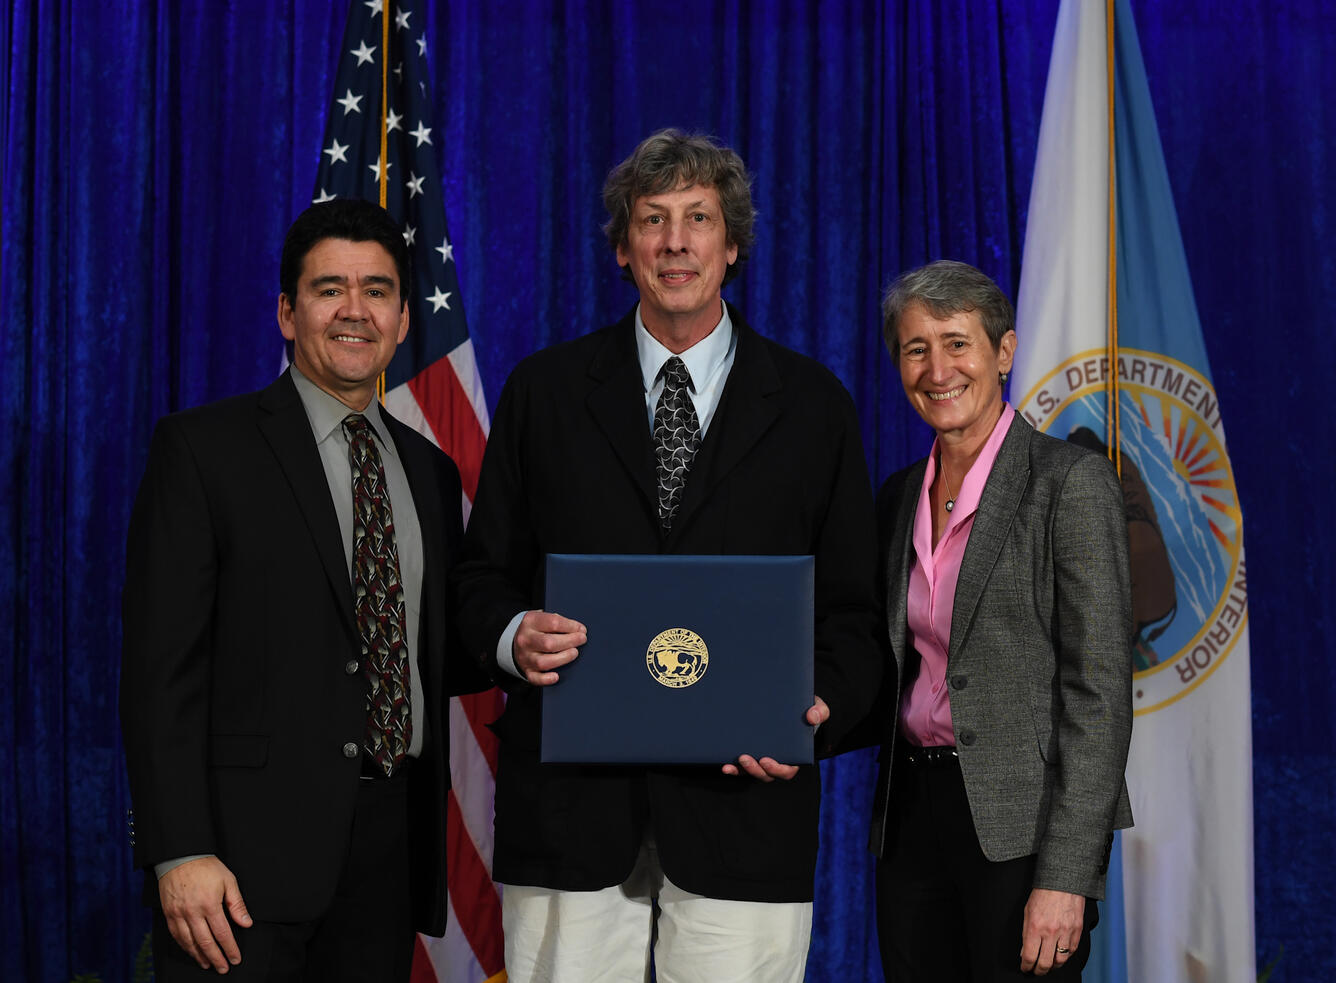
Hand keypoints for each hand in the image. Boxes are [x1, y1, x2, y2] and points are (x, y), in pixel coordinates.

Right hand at [158, 856, 252, 972]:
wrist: (180, 856)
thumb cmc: (207, 867)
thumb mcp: (228, 881)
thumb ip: (237, 904)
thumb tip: (246, 923)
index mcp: (210, 904)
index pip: (222, 933)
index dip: (230, 948)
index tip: (235, 958)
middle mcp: (193, 912)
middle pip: (205, 942)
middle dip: (216, 958)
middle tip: (223, 968)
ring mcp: (179, 914)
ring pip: (189, 942)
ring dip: (199, 956)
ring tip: (208, 964)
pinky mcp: (169, 913)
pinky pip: (176, 935)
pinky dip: (185, 946)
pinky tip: (191, 951)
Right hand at [513, 610, 585, 685]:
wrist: (515, 642)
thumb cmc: (536, 629)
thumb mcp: (542, 618)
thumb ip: (557, 621)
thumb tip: (578, 630)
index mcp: (530, 622)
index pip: (553, 622)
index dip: (571, 626)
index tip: (582, 629)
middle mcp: (525, 640)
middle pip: (549, 643)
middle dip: (570, 641)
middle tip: (582, 640)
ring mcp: (525, 657)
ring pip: (544, 662)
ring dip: (563, 658)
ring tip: (574, 653)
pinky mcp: (527, 670)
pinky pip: (535, 678)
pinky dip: (546, 679)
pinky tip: (556, 676)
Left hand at [721, 697, 827, 780]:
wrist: (794, 705)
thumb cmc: (808, 710)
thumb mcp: (818, 709)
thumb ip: (819, 712)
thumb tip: (811, 717)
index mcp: (794, 756)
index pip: (787, 770)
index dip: (777, 769)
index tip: (767, 760)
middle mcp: (777, 760)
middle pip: (766, 774)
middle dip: (755, 770)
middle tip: (745, 758)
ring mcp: (762, 758)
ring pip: (752, 772)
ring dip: (741, 770)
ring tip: (731, 764)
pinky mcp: (751, 751)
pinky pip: (741, 765)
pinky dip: (733, 768)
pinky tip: (725, 765)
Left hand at [1020, 888, 1084, 974]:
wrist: (1063, 881)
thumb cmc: (1043, 894)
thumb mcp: (1027, 911)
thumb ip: (1026, 932)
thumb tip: (1024, 950)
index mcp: (1035, 927)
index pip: (1029, 955)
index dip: (1026, 966)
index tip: (1025, 968)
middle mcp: (1050, 932)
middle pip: (1045, 963)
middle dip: (1038, 971)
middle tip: (1036, 971)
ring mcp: (1065, 932)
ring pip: (1060, 960)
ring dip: (1053, 966)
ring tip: (1048, 966)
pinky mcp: (1077, 931)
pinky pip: (1072, 951)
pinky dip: (1065, 956)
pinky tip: (1060, 956)